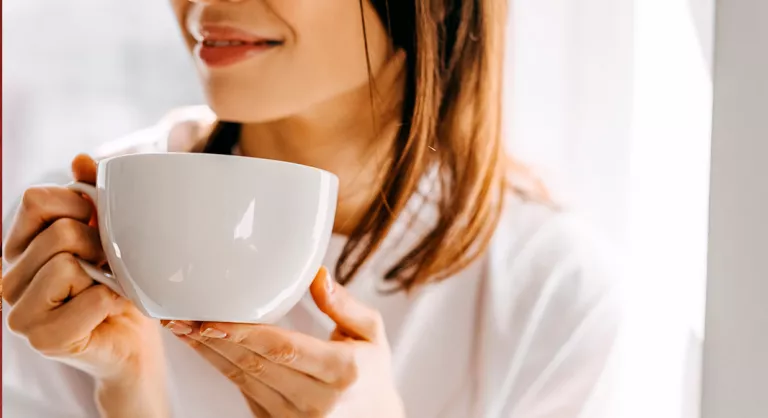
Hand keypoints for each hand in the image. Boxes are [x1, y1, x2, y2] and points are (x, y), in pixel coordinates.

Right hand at [2, 154, 168, 417]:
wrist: (133, 342)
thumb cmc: (119, 285)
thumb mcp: (108, 233)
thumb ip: (92, 195)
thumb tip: (81, 160)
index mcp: (19, 247)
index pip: (37, 200)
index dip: (80, 204)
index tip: (100, 223)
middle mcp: (9, 279)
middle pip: (58, 232)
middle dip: (99, 244)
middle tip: (111, 264)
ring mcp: (21, 313)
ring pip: (67, 264)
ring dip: (105, 274)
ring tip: (108, 286)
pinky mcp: (44, 340)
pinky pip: (90, 299)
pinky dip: (114, 299)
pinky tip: (113, 307)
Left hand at [164, 268, 404, 417]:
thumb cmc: (370, 372)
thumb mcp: (372, 334)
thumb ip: (345, 306)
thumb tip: (317, 276)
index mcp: (342, 371)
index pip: (284, 348)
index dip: (244, 334)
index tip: (212, 319)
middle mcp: (316, 400)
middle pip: (255, 365)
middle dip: (214, 340)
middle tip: (182, 317)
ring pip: (242, 381)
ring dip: (209, 354)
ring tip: (182, 329)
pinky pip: (244, 392)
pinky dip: (221, 368)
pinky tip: (204, 348)